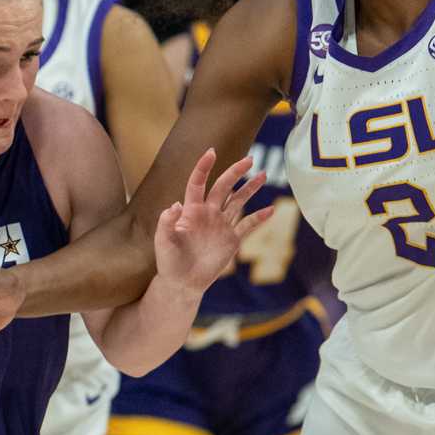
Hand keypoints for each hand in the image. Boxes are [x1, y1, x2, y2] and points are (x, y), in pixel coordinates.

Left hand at [154, 149, 272, 293]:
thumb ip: (166, 222)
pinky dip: (259, 218)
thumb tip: (175, 204)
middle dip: (235, 172)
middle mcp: (208, 213)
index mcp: (191, 210)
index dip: (204, 167)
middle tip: (249, 160)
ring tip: (263, 175)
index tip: (212, 152)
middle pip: (223, 187)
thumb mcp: (163, 241)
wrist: (182, 283)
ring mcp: (221, 225)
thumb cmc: (169, 261)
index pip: (198, 183)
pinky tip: (271, 210)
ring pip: (238, 201)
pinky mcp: (232, 240)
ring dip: (250, 188)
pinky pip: (248, 226)